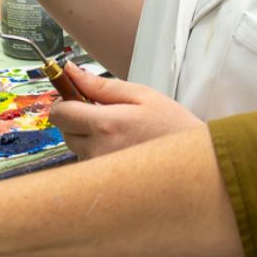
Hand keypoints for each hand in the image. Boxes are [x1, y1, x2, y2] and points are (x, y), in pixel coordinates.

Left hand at [50, 64, 202, 159]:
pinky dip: (99, 154)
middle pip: (65, 132)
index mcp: (107, 125)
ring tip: (121, 134)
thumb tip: (72, 71)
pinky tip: (123, 150)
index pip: (60, 114)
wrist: (195, 163)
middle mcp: (99, 151)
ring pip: (77, 149)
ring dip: (89, 138)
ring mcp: (102, 171)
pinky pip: (90, 164)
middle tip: (106, 113)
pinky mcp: (105, 185)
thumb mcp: (143, 95)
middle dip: (78, 119)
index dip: (64, 102)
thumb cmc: (172, 126)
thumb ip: (102, 85)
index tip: (75, 97)